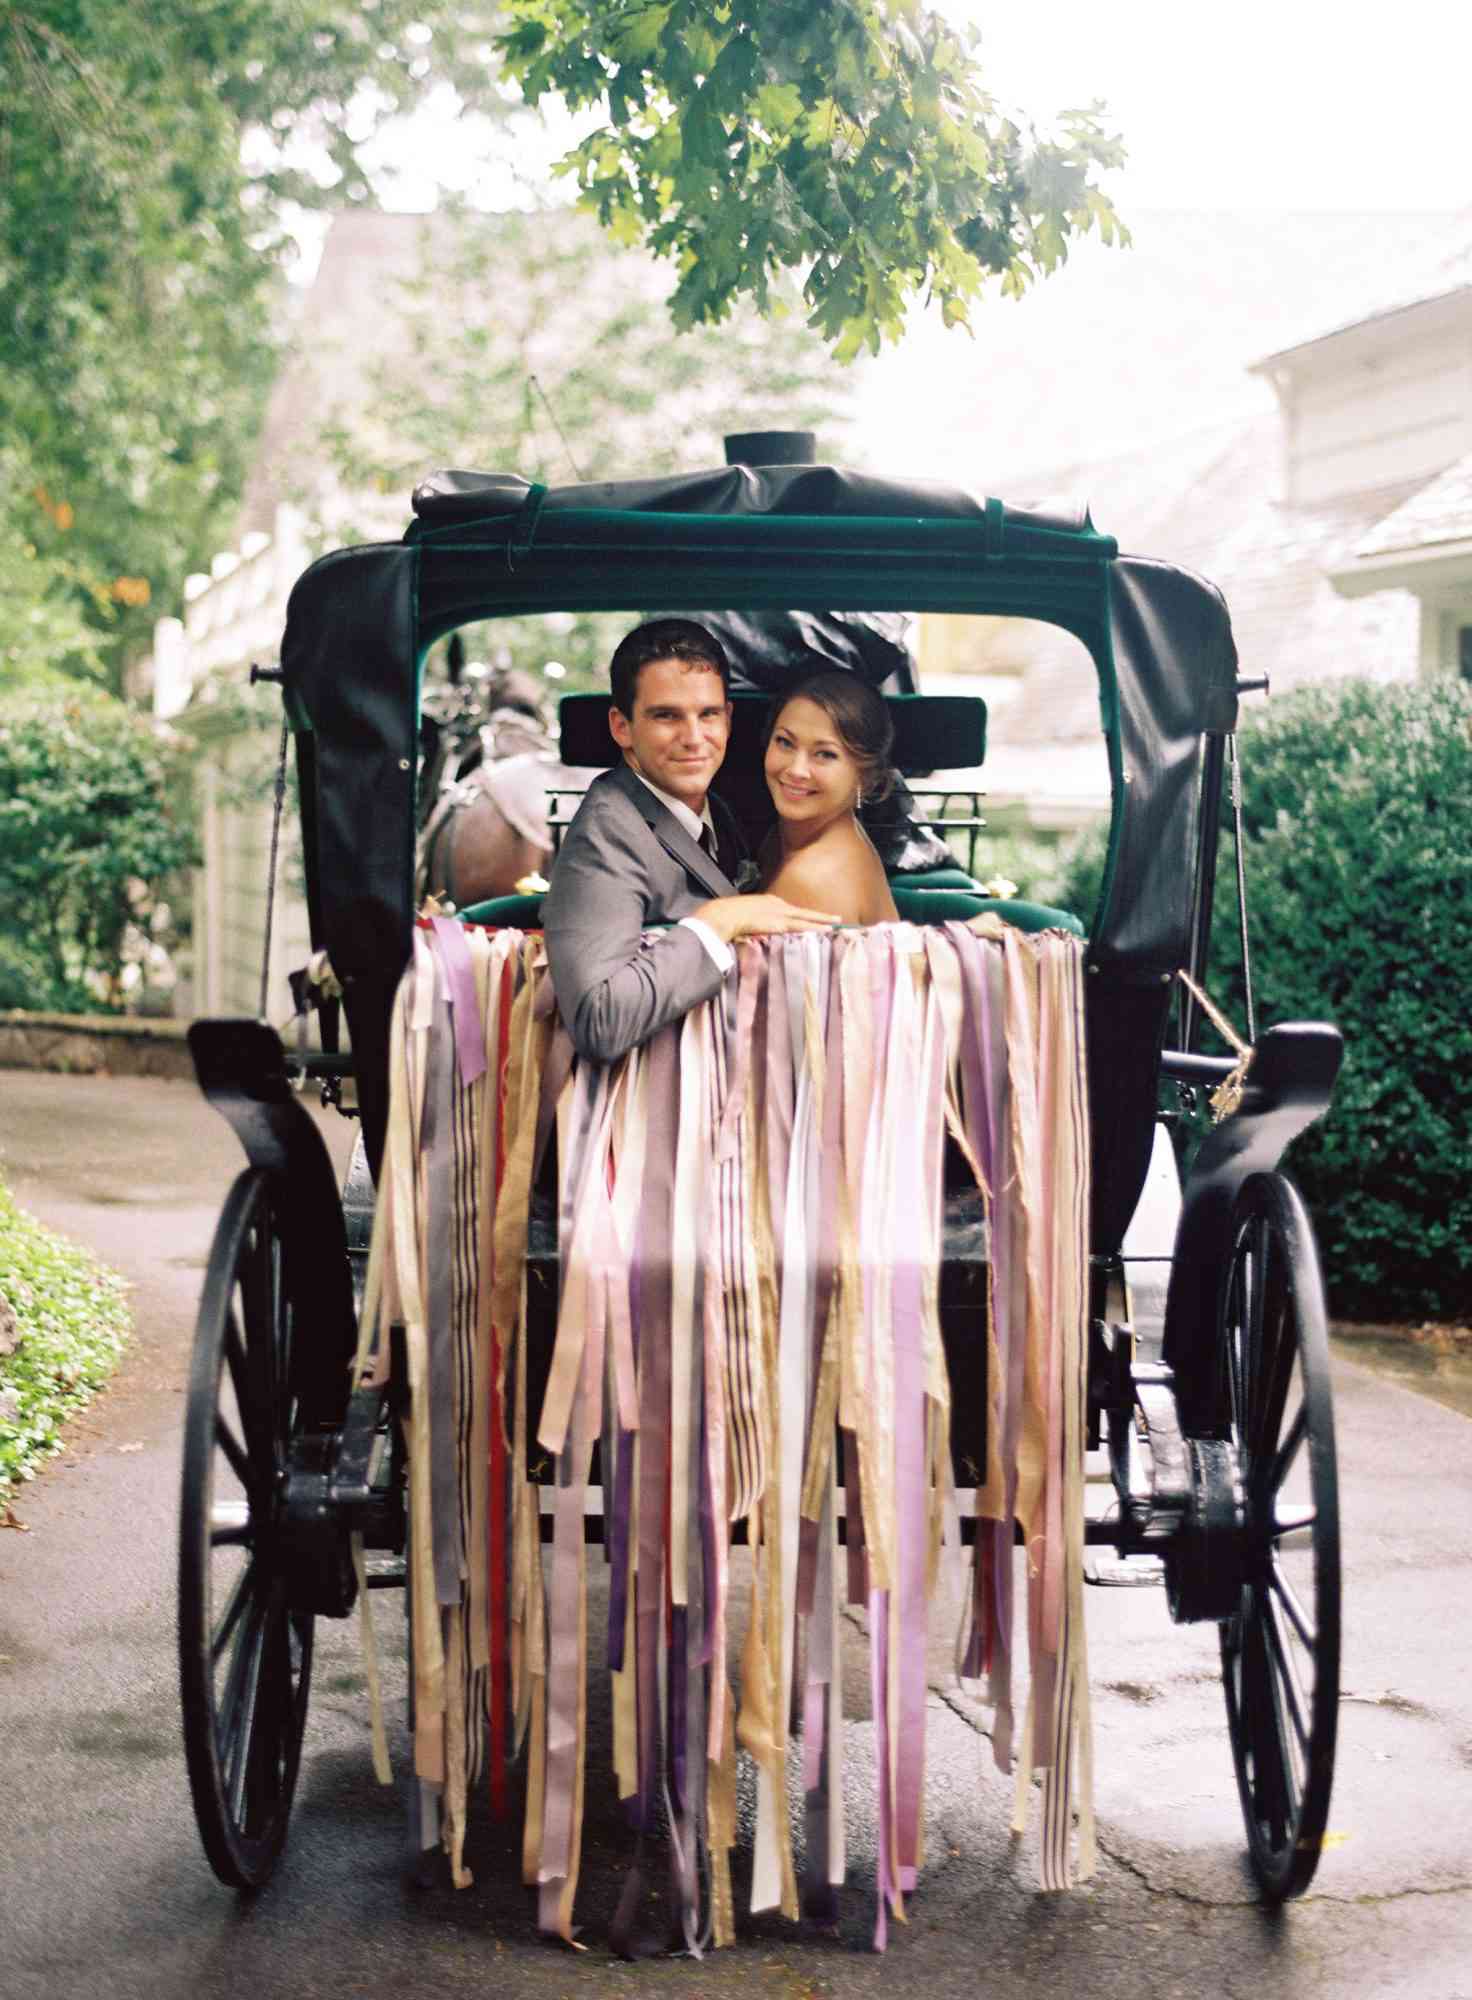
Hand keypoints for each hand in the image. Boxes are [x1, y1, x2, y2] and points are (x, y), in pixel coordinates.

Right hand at [693, 893, 841, 943]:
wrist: (724, 915)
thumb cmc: (727, 918)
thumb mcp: (742, 919)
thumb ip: (751, 925)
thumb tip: (751, 933)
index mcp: (768, 904)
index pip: (790, 911)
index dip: (802, 916)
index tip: (813, 919)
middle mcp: (777, 905)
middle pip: (802, 912)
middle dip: (819, 916)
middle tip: (836, 918)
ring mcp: (780, 913)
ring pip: (806, 918)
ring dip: (822, 921)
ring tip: (837, 924)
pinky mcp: (780, 922)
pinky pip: (802, 926)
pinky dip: (815, 927)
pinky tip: (827, 930)